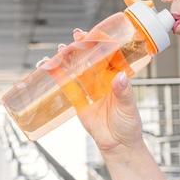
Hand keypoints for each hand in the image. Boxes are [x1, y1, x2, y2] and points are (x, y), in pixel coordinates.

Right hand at [37, 29, 142, 155]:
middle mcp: (103, 82)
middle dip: (83, 47)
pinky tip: (50, 67)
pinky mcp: (79, 102)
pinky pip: (68, 86)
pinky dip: (58, 76)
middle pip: (91, 59)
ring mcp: (90, 90)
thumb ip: (123, 92)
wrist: (119, 146)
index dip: (102, 44)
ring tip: (61, 48)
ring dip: (69, 59)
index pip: (109, 57)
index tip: (96, 34)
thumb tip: (120, 77)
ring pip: (78, 70)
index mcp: (117, 79)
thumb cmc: (129, 126)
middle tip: (76, 35)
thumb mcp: (128, 107)